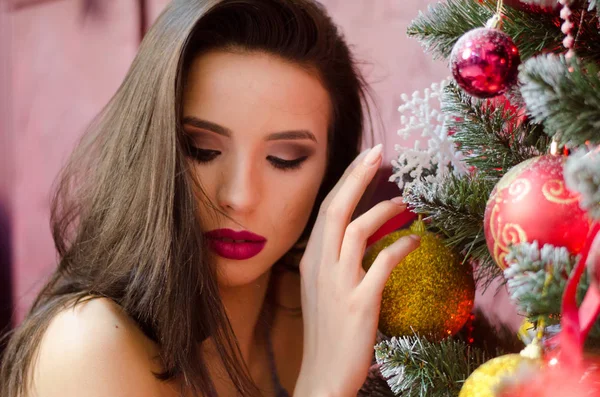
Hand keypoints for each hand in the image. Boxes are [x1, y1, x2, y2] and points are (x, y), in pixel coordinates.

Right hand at [294, 144, 420, 396]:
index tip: (364, 159)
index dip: (346, 182)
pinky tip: (415, 242)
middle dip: (356, 177)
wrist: (322, 376)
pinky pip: (382, 264)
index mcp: (311, 261)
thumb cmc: (327, 333)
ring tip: (406, 202)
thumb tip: (361, 240)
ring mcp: (337, 284)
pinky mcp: (358, 304)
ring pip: (355, 230)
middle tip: (377, 152)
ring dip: (382, 211)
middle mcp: (319, 267)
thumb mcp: (323, 291)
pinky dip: (400, 248)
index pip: (326, 211)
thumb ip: (337, 262)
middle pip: (335, 209)